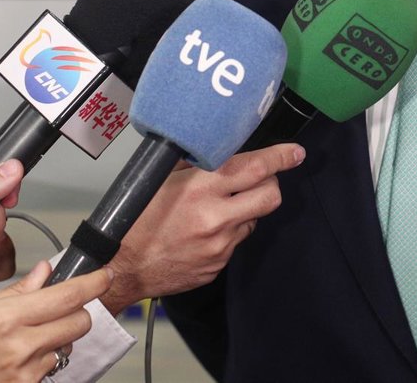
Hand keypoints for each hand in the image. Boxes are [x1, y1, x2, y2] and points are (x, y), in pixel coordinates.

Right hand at [0, 261, 111, 382]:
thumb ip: (14, 292)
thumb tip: (44, 271)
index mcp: (7, 318)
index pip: (68, 295)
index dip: (94, 283)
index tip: (104, 275)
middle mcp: (22, 345)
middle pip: (80, 321)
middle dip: (76, 311)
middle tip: (61, 308)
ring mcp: (26, 370)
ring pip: (68, 345)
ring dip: (59, 338)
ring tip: (29, 337)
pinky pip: (51, 368)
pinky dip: (44, 360)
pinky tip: (21, 357)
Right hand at [103, 143, 304, 311]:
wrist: (122, 268)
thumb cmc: (138, 220)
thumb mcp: (163, 180)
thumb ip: (196, 164)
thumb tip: (218, 148)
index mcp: (201, 189)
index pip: (255, 167)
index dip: (280, 157)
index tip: (294, 153)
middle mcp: (215, 216)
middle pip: (270, 194)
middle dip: (272, 183)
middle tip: (262, 178)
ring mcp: (220, 244)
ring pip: (255, 218)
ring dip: (246, 209)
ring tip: (219, 208)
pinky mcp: (219, 264)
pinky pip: (237, 241)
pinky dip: (230, 231)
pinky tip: (207, 231)